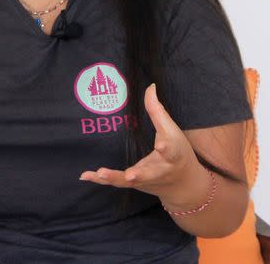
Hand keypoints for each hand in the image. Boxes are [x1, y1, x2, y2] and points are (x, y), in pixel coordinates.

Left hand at [79, 84, 203, 204]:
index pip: (171, 149)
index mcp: (173, 154)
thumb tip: (150, 86)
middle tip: (130, 175)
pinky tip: (85, 175)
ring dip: (114, 177)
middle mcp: (159, 169)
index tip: (161, 145)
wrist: (183, 183)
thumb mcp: (171, 130)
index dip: (166, 147)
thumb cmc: (178, 151)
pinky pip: (117, 182)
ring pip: (129, 181)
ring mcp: (145, 179)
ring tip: (100, 173)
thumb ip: (158, 110)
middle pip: (149, 172)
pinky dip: (101, 180)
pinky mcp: (134, 184)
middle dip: (139, 174)